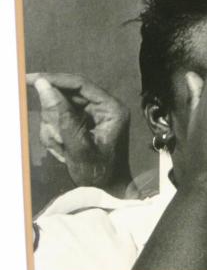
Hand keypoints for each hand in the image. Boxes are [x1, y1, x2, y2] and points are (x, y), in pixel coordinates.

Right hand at [26, 73, 131, 193]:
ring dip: (54, 129)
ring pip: (59, 109)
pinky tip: (63, 150)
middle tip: (58, 139)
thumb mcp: (79, 146)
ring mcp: (93, 115)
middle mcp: (104, 107)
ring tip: (64, 149)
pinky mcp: (84, 123)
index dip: (54, 79)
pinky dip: (55, 135)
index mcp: (111, 109)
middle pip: (67, 96)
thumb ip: (62, 116)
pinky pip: (59, 120)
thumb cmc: (99, 172)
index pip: (80, 84)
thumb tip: (44, 86)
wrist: (107, 189)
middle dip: (55, 118)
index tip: (30, 80)